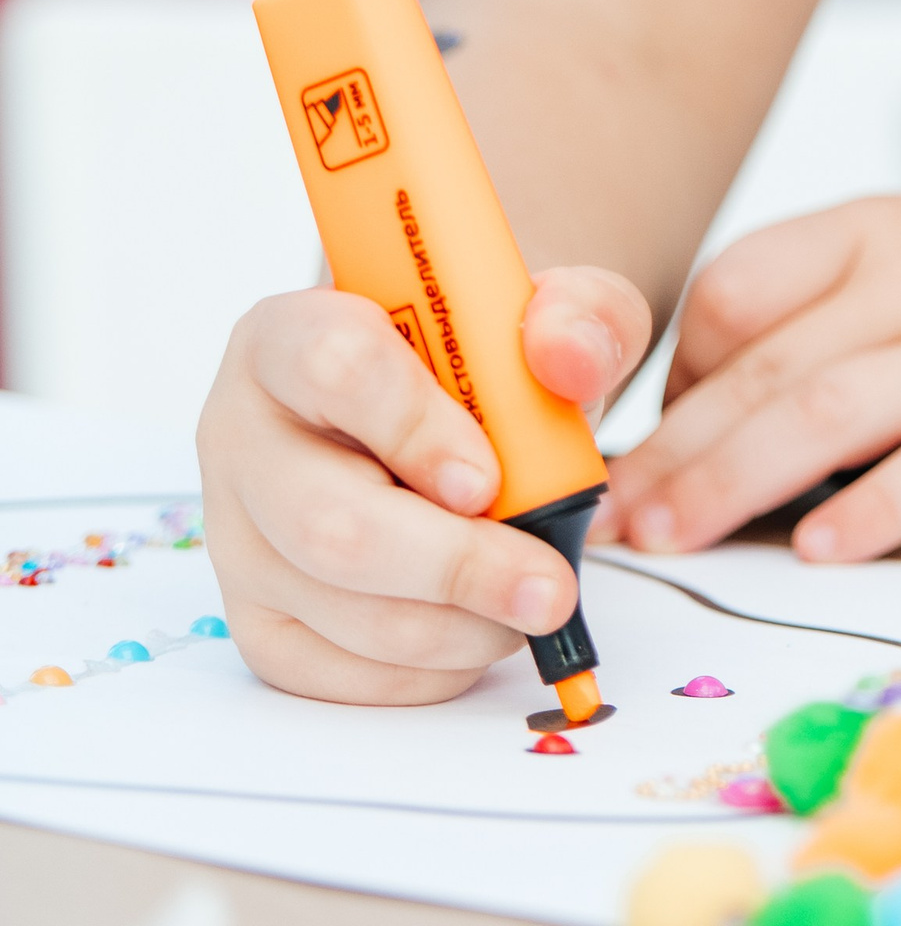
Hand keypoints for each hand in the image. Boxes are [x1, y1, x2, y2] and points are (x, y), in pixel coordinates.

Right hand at [199, 266, 650, 703]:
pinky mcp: (258, 619)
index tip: (489, 477)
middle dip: (454, 564)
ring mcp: (238, 536)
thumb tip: (567, 357)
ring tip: (532, 599)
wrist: (446, 406)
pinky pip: (332, 670)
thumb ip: (580, 316)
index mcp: (291, 334)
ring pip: (337, 605)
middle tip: (549, 585)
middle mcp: (243, 434)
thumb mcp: (549, 311)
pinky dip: (426, 669)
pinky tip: (480, 630)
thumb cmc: (483, 358)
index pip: (334, 367)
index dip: (414, 426)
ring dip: (455, 624)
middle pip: (326, 519)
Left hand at [602, 196, 900, 561]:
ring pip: (830, 413)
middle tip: (610, 523)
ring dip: (733, 483)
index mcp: (872, 231)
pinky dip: (872, 508)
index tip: (643, 443)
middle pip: (768, 364)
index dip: (677, 369)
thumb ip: (809, 327)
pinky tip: (819, 549)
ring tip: (672, 541)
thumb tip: (679, 431)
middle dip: (674, 449)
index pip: (738, 285)